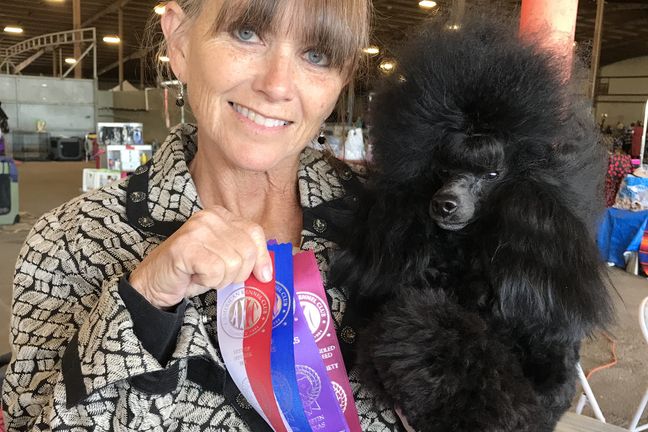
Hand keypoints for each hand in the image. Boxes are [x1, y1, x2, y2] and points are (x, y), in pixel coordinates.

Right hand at [129, 206, 272, 308]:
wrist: (154, 282)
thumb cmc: (191, 271)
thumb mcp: (223, 259)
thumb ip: (245, 256)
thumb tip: (269, 272)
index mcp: (221, 215)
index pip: (255, 233)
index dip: (262, 257)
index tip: (263, 276)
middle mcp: (209, 217)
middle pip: (247, 250)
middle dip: (238, 273)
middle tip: (218, 275)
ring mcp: (197, 230)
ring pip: (233, 263)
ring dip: (221, 279)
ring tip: (203, 274)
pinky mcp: (186, 247)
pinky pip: (216, 271)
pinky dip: (208, 281)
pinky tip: (194, 276)